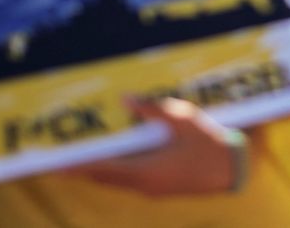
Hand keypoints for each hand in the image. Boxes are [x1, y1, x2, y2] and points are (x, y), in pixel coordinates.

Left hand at [69, 97, 239, 195]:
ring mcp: (153, 189)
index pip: (103, 169)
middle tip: (59, 161)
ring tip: (80, 158)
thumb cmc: (208, 143)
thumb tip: (126, 100)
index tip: (56, 165)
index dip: (78, 166)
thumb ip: (152, 110)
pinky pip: (129, 180)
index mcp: (146, 171)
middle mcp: (144, 185)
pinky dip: (115, 170)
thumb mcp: (182, 119)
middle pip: (105, 178)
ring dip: (99, 170)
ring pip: (117, 181)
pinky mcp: (160, 187)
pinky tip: (112, 157)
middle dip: (82, 169)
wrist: (233, 167)